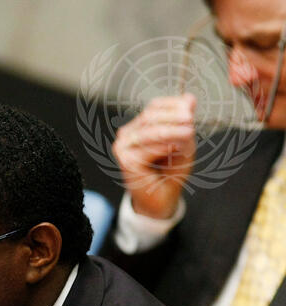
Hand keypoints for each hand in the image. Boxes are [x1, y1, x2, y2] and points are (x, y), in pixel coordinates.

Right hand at [111, 94, 196, 219]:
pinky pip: (146, 149)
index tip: (190, 109)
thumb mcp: (184, 142)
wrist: (161, 198)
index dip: (172, 105)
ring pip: (149, 132)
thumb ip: (184, 122)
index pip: (154, 107)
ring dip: (171, 132)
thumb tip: (189, 99)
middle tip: (190, 121)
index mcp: (140, 125)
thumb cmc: (170, 171)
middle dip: (173, 118)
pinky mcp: (126, 161)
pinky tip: (175, 149)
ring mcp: (123, 147)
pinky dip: (163, 148)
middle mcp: (128, 134)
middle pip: (150, 116)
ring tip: (188, 134)